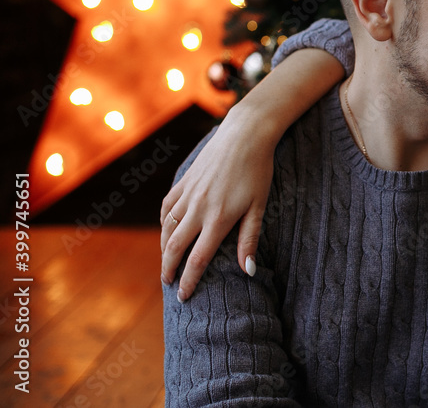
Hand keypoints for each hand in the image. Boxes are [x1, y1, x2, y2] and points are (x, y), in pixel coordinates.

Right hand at [160, 47, 346, 299]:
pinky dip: (164, 223)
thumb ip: (250, 239)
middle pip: (175, 247)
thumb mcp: (259, 206)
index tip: (183, 297)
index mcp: (218, 219)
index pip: (198, 259)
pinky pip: (167, 208)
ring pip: (167, 228)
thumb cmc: (258, 170)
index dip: (189, 281)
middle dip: (169, 269)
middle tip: (168, 285)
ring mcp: (188, 194)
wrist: (245, 133)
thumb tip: (249, 271)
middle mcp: (197, 209)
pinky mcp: (184, 181)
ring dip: (165, 248)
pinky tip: (167, 230)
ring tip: (168, 262)